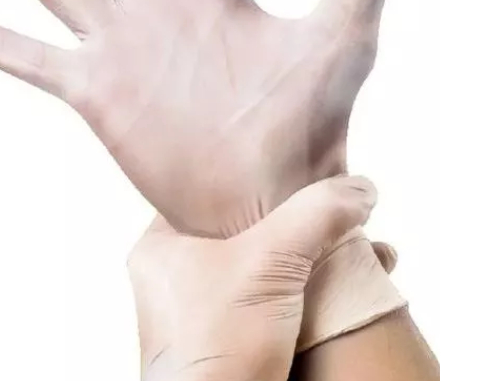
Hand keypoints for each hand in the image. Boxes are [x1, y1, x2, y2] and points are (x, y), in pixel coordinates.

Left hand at [128, 175, 376, 380]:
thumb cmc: (215, 351)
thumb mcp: (267, 263)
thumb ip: (313, 216)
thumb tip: (359, 189)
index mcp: (162, 245)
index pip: (208, 193)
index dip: (252, 178)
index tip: (291, 171)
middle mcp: (178, 275)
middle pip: (246, 228)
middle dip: (298, 222)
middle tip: (333, 212)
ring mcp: (205, 309)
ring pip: (267, 265)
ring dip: (313, 257)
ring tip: (358, 249)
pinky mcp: (234, 338)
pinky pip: (277, 299)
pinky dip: (312, 291)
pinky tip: (352, 287)